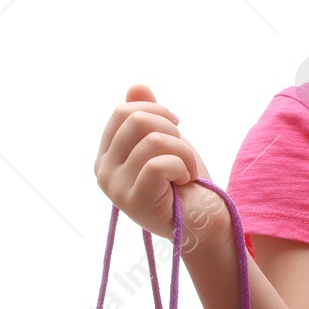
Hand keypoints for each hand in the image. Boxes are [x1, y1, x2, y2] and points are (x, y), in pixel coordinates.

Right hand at [94, 84, 225, 245]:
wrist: (205, 222)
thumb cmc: (185, 183)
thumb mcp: (167, 141)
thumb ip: (148, 115)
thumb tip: (137, 87)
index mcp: (107, 155)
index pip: (122, 112)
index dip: (156, 112)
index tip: (176, 129)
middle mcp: (103, 171)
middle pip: (136, 120)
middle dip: (172, 130)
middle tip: (183, 154)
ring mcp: (115, 188)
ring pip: (153, 140)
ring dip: (183, 152)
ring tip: (186, 171)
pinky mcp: (134, 202)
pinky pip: (159, 163)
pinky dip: (181, 166)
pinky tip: (184, 181)